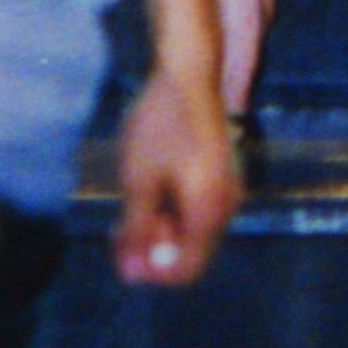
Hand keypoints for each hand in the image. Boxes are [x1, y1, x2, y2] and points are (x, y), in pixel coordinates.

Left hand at [112, 58, 239, 286]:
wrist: (189, 70)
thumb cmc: (161, 124)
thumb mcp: (139, 182)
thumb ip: (136, 231)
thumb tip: (130, 276)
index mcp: (209, 214)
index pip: (186, 271)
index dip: (151, 271)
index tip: (123, 252)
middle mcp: (227, 207)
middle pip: (191, 251)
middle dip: (154, 246)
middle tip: (119, 227)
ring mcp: (228, 188)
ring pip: (192, 227)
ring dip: (161, 225)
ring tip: (131, 200)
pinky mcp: (222, 171)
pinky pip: (198, 205)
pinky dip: (172, 206)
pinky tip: (149, 184)